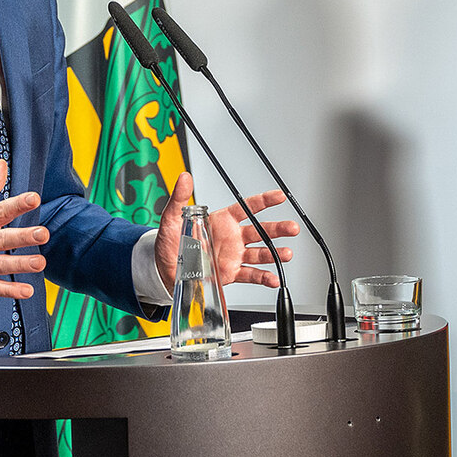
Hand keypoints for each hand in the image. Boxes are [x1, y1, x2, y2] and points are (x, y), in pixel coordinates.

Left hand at [153, 172, 300, 293]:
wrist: (164, 271)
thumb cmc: (170, 244)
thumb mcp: (172, 218)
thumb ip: (180, 198)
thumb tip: (184, 178)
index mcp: (222, 221)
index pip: (247, 208)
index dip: (264, 201)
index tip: (279, 196)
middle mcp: (232, 237)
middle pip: (261, 230)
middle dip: (278, 229)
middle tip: (291, 228)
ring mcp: (234, 256)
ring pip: (260, 253)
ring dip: (275, 253)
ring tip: (286, 254)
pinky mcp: (231, 273)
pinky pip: (251, 275)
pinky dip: (263, 277)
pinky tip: (273, 278)